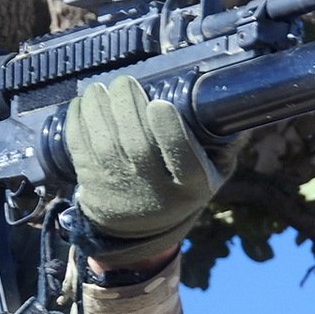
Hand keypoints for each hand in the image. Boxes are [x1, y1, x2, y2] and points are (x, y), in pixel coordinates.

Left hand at [66, 75, 235, 268]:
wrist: (137, 231)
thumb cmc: (178, 187)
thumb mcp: (210, 175)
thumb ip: (222, 144)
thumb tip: (235, 105)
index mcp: (190, 186)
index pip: (182, 159)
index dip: (170, 131)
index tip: (161, 104)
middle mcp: (153, 190)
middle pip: (138, 145)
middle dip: (128, 107)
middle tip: (125, 82)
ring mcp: (119, 188)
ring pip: (105, 144)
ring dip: (99, 109)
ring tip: (101, 88)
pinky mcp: (92, 184)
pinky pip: (80, 148)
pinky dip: (78, 122)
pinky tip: (84, 103)